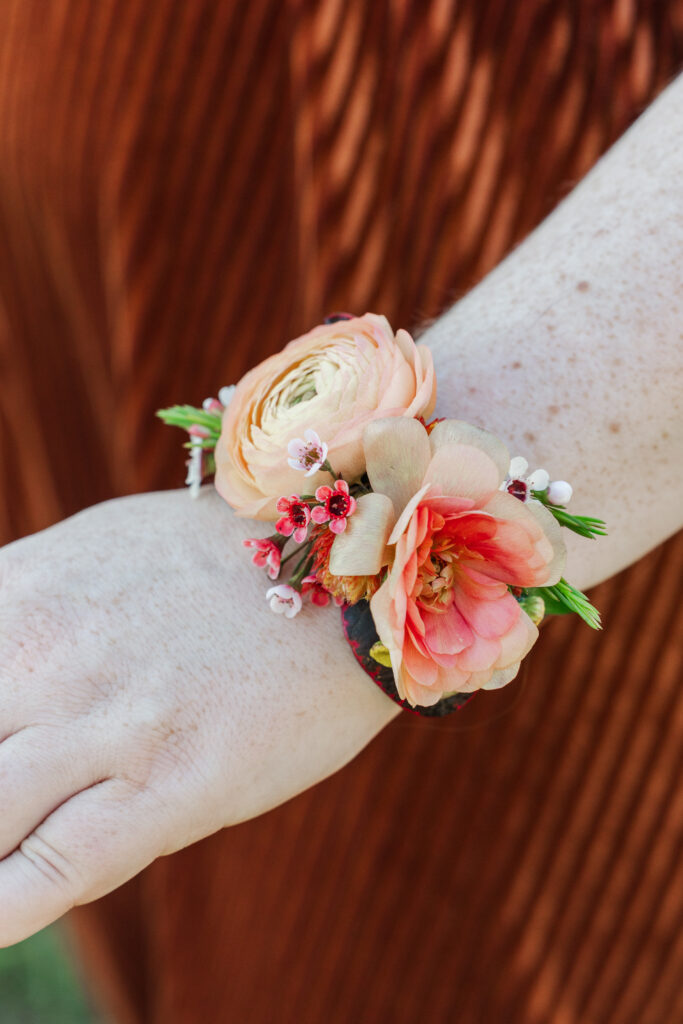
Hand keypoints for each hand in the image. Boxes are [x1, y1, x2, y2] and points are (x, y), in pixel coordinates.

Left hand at [0, 488, 396, 945]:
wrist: (344, 579)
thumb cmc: (217, 561)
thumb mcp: (93, 551)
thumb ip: (18, 607)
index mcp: (17, 594)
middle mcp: (45, 656)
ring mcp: (106, 724)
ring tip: (4, 839)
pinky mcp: (171, 787)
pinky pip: (53, 872)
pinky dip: (3, 907)